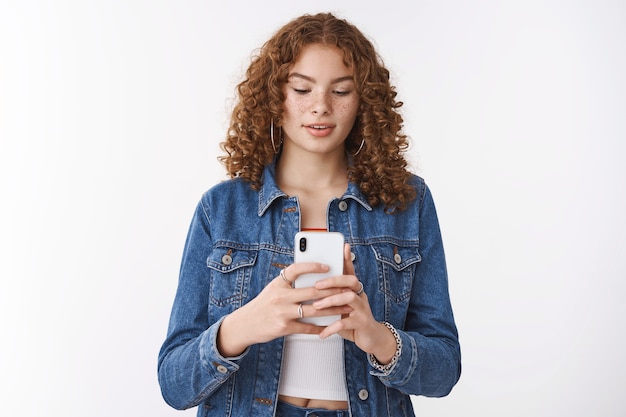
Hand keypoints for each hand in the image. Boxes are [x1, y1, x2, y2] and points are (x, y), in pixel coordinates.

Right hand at [217, 262, 348, 356]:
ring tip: (345, 307)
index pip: (295, 269)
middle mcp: (280, 296)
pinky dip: (321, 327)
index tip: (327, 267)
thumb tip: (312, 277)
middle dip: (332, 290)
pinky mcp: (284, 327)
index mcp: (278, 283)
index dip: (312, 266)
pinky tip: (331, 326)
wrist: (245, 324)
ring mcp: (282, 312)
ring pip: (313, 310)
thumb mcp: (273, 289)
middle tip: (346, 289)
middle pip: (311, 291)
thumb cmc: (263, 305)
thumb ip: (289, 284)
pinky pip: (307, 327)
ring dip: (332, 309)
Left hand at [312, 244, 397, 363]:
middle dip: (333, 280)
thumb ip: (330, 297)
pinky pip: (346, 323)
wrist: (371, 338)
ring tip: (316, 307)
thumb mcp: (340, 307)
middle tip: (317, 285)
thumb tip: (308, 289)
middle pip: (351, 280)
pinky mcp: (362, 323)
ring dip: (331, 301)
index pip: (350, 271)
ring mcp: (363, 308)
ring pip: (349, 298)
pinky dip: (332, 328)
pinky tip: (322, 333)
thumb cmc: (351, 320)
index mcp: (354, 289)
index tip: (344, 246)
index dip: (347, 258)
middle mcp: (360, 295)